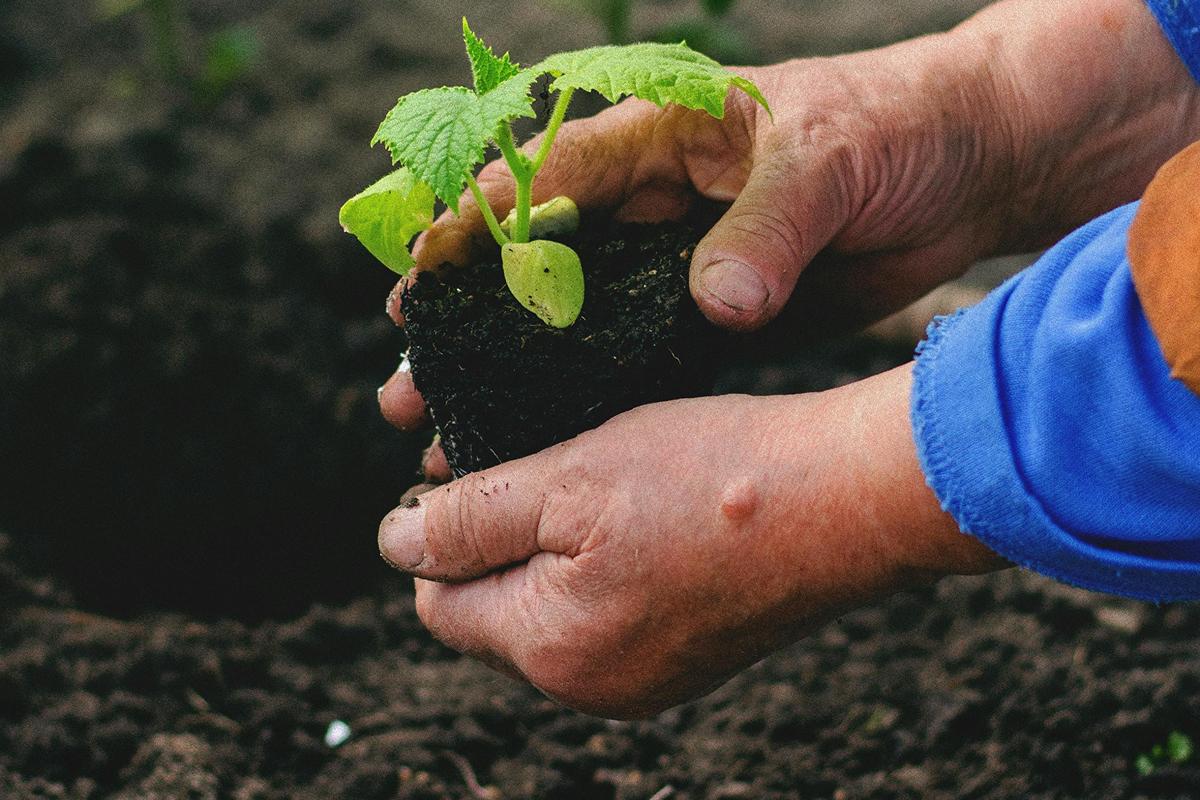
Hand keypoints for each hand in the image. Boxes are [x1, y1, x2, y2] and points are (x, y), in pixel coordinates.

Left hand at [378, 365, 1003, 717]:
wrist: (848, 501)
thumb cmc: (710, 478)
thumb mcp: (568, 478)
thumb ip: (470, 520)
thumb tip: (393, 546)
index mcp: (551, 650)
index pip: (441, 602)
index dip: (442, 532)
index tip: (478, 470)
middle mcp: (594, 687)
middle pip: (496, 613)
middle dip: (502, 542)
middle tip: (545, 464)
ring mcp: (650, 679)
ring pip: (555, 611)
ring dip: (557, 550)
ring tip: (600, 482)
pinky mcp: (692, 657)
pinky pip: (614, 615)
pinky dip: (611, 565)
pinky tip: (647, 514)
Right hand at [380, 0, 1199, 442]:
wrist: (974, 165)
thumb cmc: (898, 127)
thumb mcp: (831, 159)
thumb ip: (766, 230)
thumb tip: (717, 306)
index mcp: (661, 136)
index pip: (542, 177)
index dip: (474, 229)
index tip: (420, 283)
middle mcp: (655, 202)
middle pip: (535, 265)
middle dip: (468, 324)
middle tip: (409, 382)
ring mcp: (679, 264)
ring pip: (573, 324)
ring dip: (514, 376)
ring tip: (448, 429)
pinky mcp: (715, 317)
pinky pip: (637, 360)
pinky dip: (589, 400)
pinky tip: (542, 440)